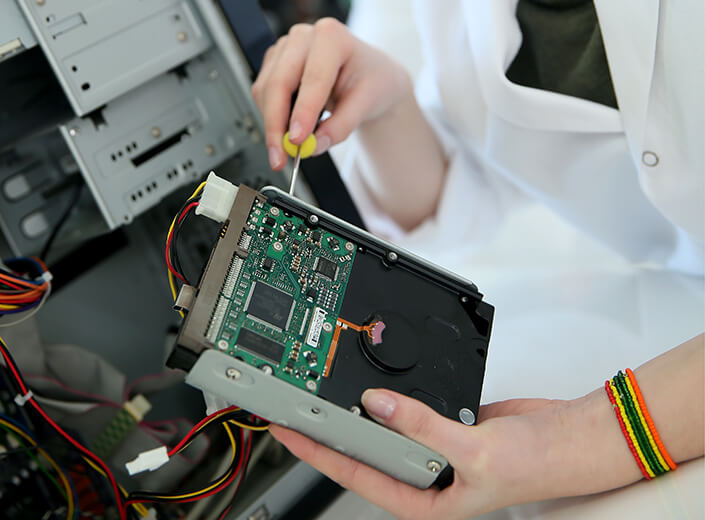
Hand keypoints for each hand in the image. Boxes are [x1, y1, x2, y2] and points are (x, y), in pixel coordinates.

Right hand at [251, 18, 411, 168]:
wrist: (367, 75)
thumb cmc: (370, 79)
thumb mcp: (367, 103)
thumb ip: (341, 126)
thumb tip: (315, 145)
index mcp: (332, 37)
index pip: (313, 78)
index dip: (302, 111)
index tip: (297, 140)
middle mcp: (303, 38)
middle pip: (279, 84)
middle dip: (276, 125)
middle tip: (280, 157)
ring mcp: (284, 49)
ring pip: (265, 92)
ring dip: (273, 125)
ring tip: (290, 148)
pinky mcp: (273, 64)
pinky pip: (263, 95)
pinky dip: (272, 118)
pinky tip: (288, 128)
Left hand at [269, 389, 579, 519]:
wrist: (569, 438)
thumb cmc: (536, 465)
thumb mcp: (472, 453)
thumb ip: (421, 426)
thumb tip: (377, 405)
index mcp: (425, 500)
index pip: (357, 474)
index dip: (319, 452)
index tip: (291, 431)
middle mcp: (425, 475)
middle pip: (366, 450)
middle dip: (331, 431)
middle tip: (296, 408)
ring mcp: (434, 446)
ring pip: (386, 426)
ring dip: (360, 410)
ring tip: (324, 393)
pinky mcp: (446, 421)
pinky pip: (409, 406)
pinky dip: (393, 395)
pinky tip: (375, 384)